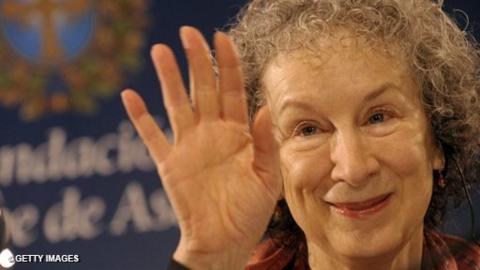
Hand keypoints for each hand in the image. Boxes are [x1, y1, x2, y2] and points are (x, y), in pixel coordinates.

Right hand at [121, 26, 281, 268]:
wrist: (225, 242)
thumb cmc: (250, 212)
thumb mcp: (267, 178)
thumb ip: (265, 143)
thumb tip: (263, 109)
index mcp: (238, 133)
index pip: (232, 89)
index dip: (227, 63)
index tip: (221, 38)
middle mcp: (212, 132)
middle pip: (203, 88)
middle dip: (196, 60)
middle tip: (188, 33)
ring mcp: (189, 145)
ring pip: (176, 104)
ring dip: (168, 79)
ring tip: (160, 51)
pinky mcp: (169, 163)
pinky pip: (152, 136)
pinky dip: (140, 118)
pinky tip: (130, 95)